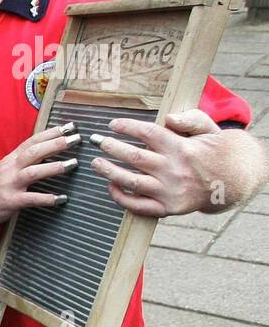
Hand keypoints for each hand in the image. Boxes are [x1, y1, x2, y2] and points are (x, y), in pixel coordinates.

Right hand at [0, 124, 79, 225]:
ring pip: (32, 172)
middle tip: (75, 138)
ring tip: (72, 164)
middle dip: (55, 144)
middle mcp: (10, 169)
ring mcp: (9, 185)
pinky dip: (46, 199)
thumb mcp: (4, 168)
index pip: (32, 141)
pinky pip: (30, 199)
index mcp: (11, 159)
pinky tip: (61, 199)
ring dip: (53, 167)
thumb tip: (46, 152)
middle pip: (34, 152)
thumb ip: (22, 160)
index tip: (69, 126)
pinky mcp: (9, 201)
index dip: (50, 133)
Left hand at [90, 110, 223, 216]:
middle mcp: (175, 170)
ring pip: (131, 181)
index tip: (113, 124)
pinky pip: (138, 206)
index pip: (149, 133)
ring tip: (96, 162)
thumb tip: (169, 118)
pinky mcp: (168, 208)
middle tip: (97, 141)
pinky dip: (120, 198)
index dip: (128, 127)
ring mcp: (170, 191)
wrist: (231, 181)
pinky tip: (111, 186)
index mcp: (182, 148)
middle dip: (111, 147)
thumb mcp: (207, 129)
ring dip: (109, 171)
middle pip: (135, 157)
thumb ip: (190, 119)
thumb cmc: (211, 151)